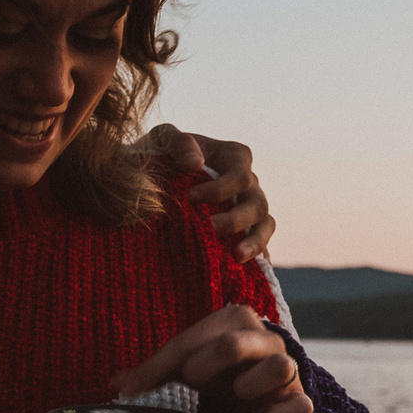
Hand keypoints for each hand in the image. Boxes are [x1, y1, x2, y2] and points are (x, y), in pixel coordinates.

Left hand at [109, 304, 313, 412]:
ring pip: (277, 367)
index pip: (189, 341)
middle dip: (203, 368)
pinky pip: (300, 406)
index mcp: (235, 319)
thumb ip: (155, 372)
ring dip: (248, 388)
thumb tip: (115, 385)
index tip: (130, 390)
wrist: (264, 391)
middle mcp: (265, 338)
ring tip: (237, 397)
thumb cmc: (220, 372)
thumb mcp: (187, 365)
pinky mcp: (299, 400)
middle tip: (195, 383)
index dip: (156, 367)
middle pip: (233, 346)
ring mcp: (286, 368)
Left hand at [141, 123, 275, 260]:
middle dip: (234, 219)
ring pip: (265, 224)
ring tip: (236, 256)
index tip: (191, 198)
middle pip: (256, 202)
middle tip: (209, 229)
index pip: (240, 172)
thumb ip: (179, 143)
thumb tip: (196, 163)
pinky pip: (260, 246)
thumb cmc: (159, 158)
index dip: (221, 187)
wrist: (147, 185)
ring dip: (254, 241)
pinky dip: (256, 257)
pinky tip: (245, 272)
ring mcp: (248, 209)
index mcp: (233, 157)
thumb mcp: (163, 141)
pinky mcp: (243, 232)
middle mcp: (247, 184)